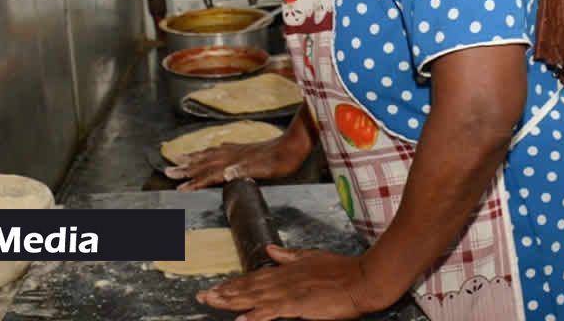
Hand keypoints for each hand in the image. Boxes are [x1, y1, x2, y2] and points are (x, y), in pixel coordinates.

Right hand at [164, 137, 306, 190]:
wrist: (293, 145)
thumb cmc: (280, 161)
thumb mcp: (265, 169)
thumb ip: (244, 170)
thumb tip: (225, 173)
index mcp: (234, 162)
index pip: (209, 173)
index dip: (194, 181)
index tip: (178, 188)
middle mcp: (232, 155)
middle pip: (203, 162)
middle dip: (185, 168)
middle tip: (167, 170)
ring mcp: (237, 150)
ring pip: (209, 153)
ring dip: (193, 157)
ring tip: (178, 157)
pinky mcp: (243, 147)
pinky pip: (219, 149)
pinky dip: (209, 150)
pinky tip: (209, 150)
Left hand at [198, 245, 395, 320]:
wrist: (362, 279)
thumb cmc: (342, 270)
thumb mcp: (312, 257)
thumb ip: (289, 255)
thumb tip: (271, 250)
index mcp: (287, 269)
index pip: (254, 276)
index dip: (234, 283)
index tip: (215, 286)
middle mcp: (283, 279)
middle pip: (248, 286)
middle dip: (223, 292)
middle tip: (201, 295)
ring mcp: (289, 292)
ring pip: (253, 297)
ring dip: (231, 301)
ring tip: (210, 302)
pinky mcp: (297, 305)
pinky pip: (270, 312)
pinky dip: (254, 316)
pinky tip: (239, 320)